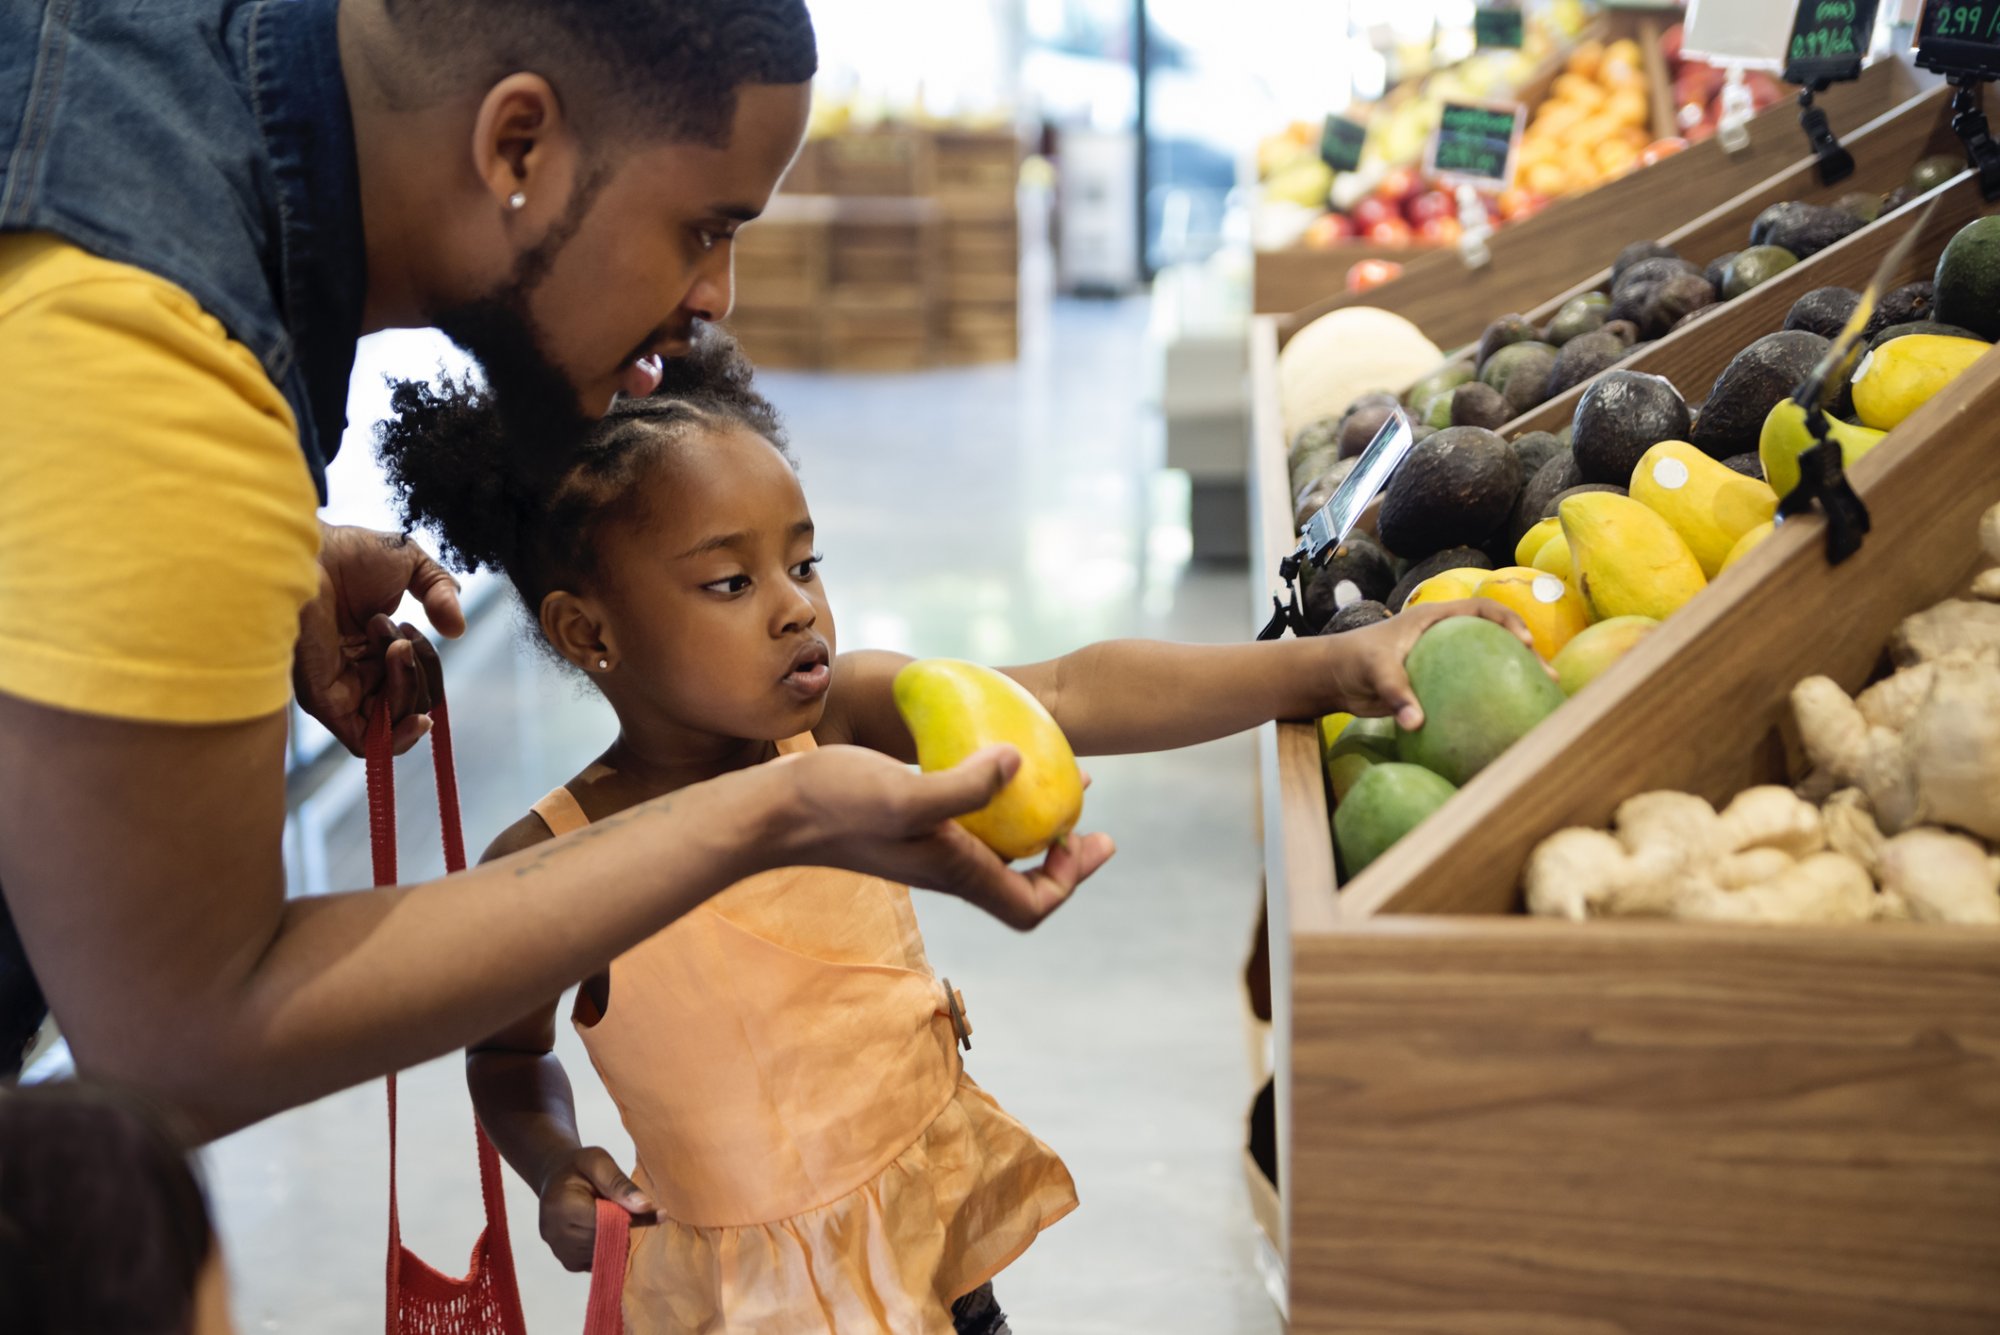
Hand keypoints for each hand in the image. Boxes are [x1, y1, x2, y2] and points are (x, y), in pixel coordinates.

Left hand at [294, 525, 465, 755]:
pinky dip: (398, 737)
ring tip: (394, 644)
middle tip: (402, 634)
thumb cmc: (347, 552)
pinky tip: (417, 715)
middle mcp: (352, 674)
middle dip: (422, 672)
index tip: (414, 628)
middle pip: (408, 706)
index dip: (428, 667)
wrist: (309, 550)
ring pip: (393, 724)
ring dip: (411, 686)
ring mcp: (338, 690)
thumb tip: (457, 631)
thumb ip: (441, 592)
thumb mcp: (411, 564)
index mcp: (368, 649)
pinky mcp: (324, 701)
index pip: (412, 684)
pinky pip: (368, 742)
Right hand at [538, 1146, 653, 1272]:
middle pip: (603, 1241)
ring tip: (613, 1216)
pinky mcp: (566, 1260)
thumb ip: (621, 1185)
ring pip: (602, 1255)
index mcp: (561, 1205)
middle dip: (623, 1229)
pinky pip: (597, 1263)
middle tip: (629, 1210)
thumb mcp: (600, 1162)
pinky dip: (608, 1249)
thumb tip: (647, 1206)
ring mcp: (558, 1250)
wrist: (556, 1177)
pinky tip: (606, 1230)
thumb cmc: (579, 1166)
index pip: (604, 1223)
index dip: (630, 1219)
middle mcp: (554, 1232)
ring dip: (616, 1240)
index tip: (653, 1212)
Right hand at [769, 744, 1114, 929]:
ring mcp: (925, 849)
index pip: (1031, 905)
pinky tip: (986, 757)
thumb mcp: (904, 793)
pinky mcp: (906, 825)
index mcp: (956, 873)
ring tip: (1051, 778)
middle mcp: (946, 868)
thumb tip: (1018, 763)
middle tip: (1085, 810)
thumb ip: (962, 785)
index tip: (1094, 840)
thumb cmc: (834, 804)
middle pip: (1021, 881)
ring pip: (995, 848)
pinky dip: (991, 799)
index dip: (1071, 881)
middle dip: (1062, 851)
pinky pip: (967, 820)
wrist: (771, 812)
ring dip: (1029, 822)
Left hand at [1326, 600, 1545, 728]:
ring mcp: (1443, 659)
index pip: (1482, 609)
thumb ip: (1396, 694)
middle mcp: (1444, 635)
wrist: (1334, 678)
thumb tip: (1416, 723)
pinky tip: (1506, 718)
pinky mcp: (1438, 683)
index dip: (1508, 621)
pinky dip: (1489, 699)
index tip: (1524, 643)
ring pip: (1488, 662)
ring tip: (1542, 696)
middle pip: (1495, 637)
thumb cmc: (1353, 661)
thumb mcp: (1375, 672)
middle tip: (1547, 675)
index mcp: (1434, 618)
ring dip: (1514, 675)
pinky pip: (1471, 688)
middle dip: (1525, 652)